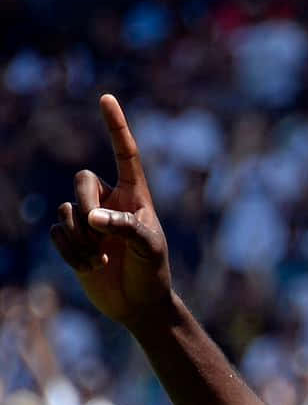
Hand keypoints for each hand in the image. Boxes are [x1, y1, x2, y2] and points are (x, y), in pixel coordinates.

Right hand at [49, 95, 172, 330]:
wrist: (140, 305)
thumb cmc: (152, 273)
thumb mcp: (149, 248)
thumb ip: (125, 227)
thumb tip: (91, 218)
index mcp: (135, 196)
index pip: (125, 155)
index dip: (116, 127)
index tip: (107, 98)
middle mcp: (109, 202)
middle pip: (81, 181)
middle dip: (86, 206)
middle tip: (99, 234)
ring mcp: (89, 220)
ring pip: (66, 210)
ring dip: (80, 237)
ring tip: (100, 258)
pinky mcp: (73, 239)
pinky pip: (57, 232)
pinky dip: (70, 251)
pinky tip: (89, 267)